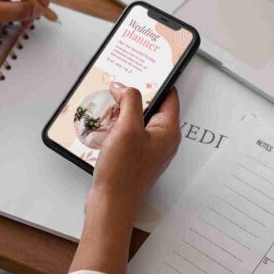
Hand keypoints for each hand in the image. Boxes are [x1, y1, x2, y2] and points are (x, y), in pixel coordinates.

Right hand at [70, 84, 181, 273]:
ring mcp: (148, 150)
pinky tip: (103, 125)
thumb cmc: (123, 173)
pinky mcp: (134, 158)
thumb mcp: (127, 128)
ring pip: (137, 120)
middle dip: (134, 96)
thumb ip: (129, 101)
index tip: (146, 67)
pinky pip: (127, 134)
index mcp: (168, 131)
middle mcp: (162, 140)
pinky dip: (116, 127)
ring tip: (108, 104)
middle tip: (120, 84)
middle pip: (151, 107)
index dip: (158, 80)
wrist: (111, 205)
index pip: (169, 96)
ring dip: (122, 112)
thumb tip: (125, 87)